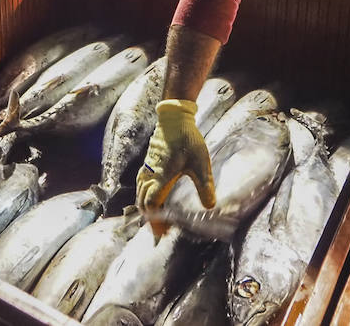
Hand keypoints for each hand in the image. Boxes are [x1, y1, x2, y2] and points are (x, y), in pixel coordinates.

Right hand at [135, 99, 214, 229]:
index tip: (163, 232)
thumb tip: (210, 206)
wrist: (174, 118)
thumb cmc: (187, 139)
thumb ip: (204, 185)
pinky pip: (141, 184)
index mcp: (161, 177)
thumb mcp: (200, 162)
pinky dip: (144, 195)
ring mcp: (147, 168)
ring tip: (156, 217)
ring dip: (146, 207)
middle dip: (150, 218)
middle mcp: (150, 174)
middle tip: (161, 230)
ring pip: (140, 192)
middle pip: (142, 201)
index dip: (156, 220)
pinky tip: (153, 196)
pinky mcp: (148, 162)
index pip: (151, 203)